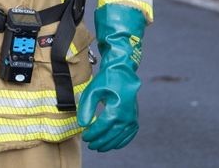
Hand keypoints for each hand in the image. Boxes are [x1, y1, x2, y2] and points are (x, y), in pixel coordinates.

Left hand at [77, 5, 146, 151]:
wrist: (122, 71)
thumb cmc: (107, 79)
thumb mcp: (92, 90)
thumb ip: (86, 108)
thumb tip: (83, 124)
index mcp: (117, 109)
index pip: (102, 127)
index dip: (92, 134)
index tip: (85, 136)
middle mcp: (127, 116)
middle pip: (112, 135)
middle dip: (100, 141)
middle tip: (90, 144)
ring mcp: (132, 117)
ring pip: (121, 137)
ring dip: (110, 143)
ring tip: (99, 146)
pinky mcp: (135, 117)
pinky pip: (130, 134)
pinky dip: (122, 141)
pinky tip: (114, 143)